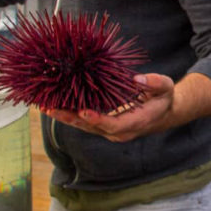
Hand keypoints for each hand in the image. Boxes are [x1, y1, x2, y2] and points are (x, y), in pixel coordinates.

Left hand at [44, 72, 175, 142]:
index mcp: (135, 123)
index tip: (83, 111)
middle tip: (50, 108)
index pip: (113, 125)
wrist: (163, 113)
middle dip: (70, 118)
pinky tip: (54, 106)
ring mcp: (110, 130)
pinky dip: (69, 114)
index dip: (98, 119)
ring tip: (45, 107)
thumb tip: (136, 78)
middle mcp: (119, 132)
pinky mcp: (103, 126)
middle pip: (91, 128)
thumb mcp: (165, 87)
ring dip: (64, 117)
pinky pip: (84, 122)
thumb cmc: (163, 98)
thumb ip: (153, 83)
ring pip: (84, 126)